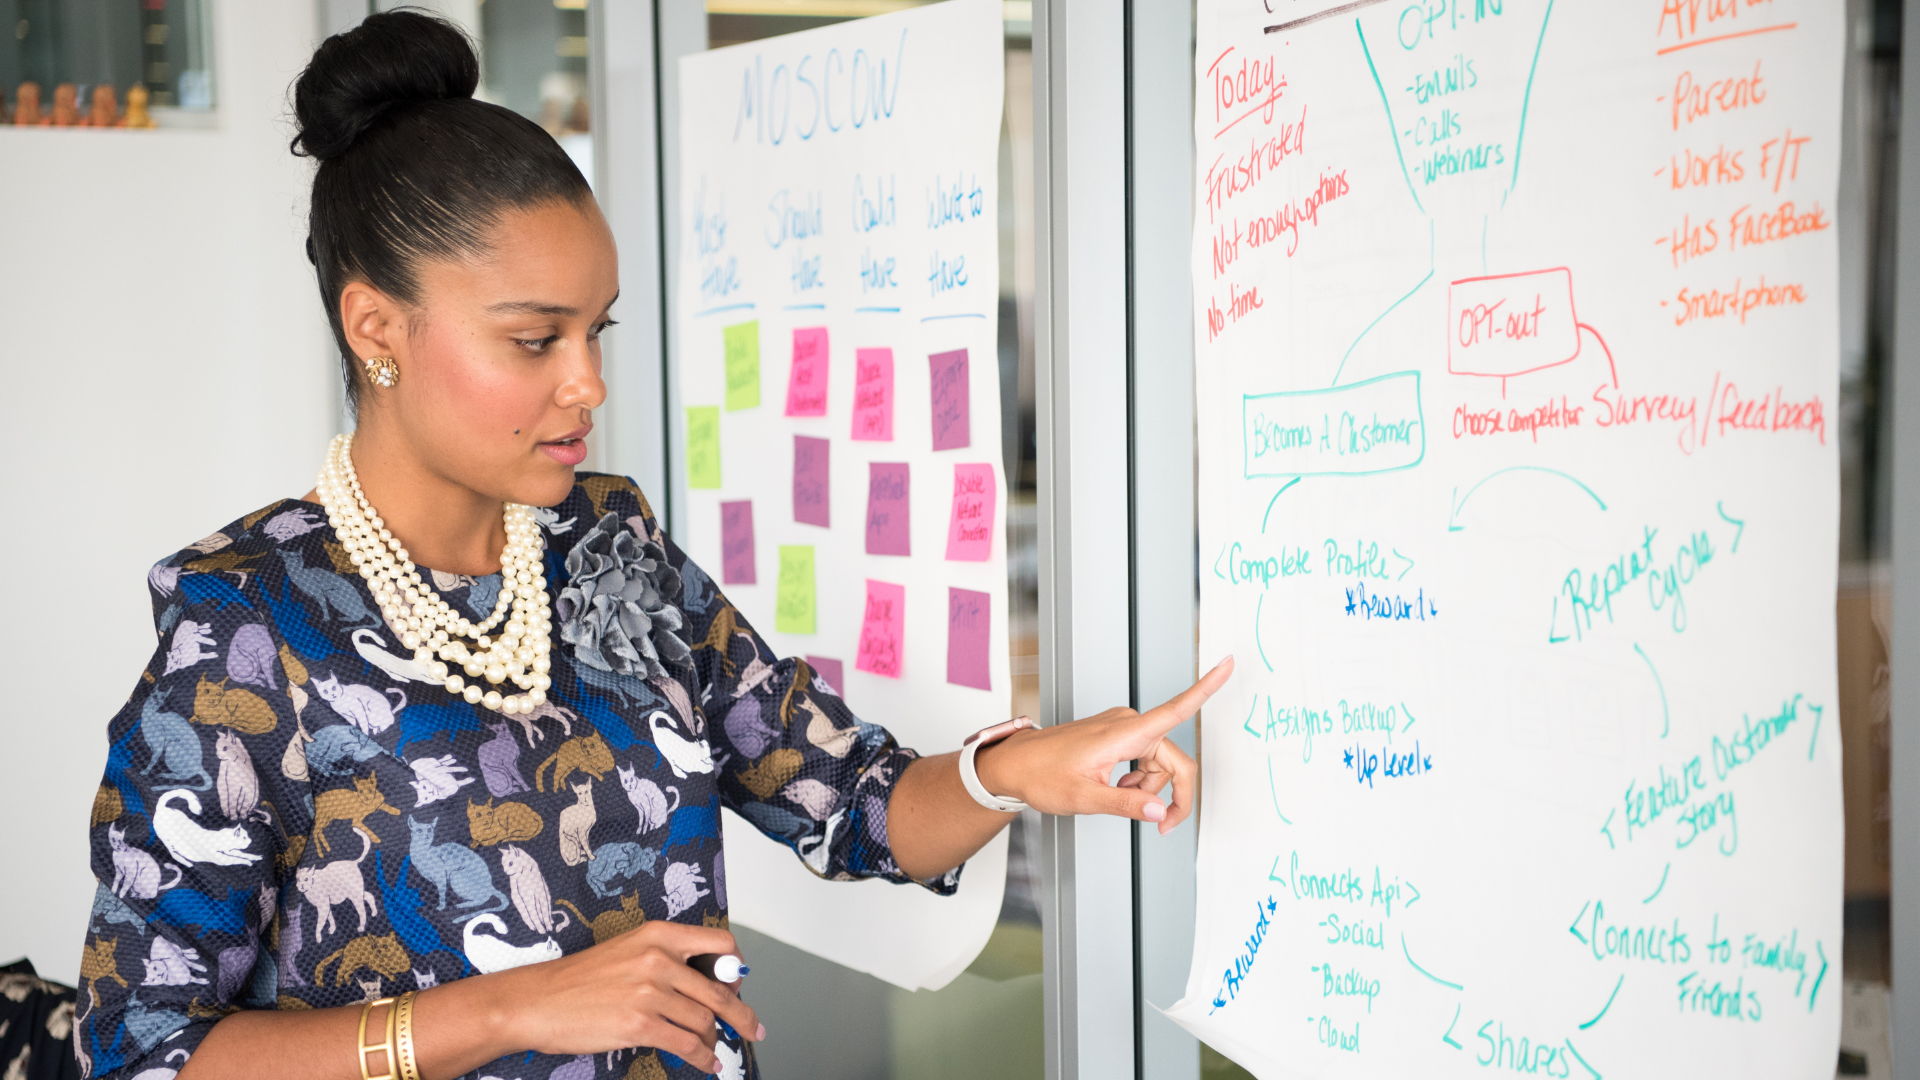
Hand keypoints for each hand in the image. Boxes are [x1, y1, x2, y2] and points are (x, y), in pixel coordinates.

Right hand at [500, 919, 762, 1073]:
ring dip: (715, 1040)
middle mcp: (659, 959)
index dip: (737, 969)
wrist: (537, 1001)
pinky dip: (703, 1058)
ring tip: (714, 1049)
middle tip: (752, 1027)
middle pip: (720, 989)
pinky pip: (688, 1044)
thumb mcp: (628, 951)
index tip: (739, 985)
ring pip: (705, 1020)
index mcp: (659, 935)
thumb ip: (667, 960)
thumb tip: (704, 984)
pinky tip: (706, 1064)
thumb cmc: (578, 980)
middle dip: (741, 1014)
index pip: (720, 945)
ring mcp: (650, 992)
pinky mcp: (641, 1025)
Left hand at [975, 656, 1232, 833]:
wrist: (1014, 765)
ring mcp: (1121, 728)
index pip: (1176, 708)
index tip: (1228, 664)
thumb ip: (1127, 805)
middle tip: (1163, 826)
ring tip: (1121, 801)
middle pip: (1174, 760)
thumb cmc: (1041, 774)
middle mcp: (1127, 724)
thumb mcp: (1085, 798)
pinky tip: (1117, 788)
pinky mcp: (1115, 735)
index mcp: (1124, 732)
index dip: (1206, 688)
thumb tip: (1161, 812)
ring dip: (1150, 788)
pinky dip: (1139, 779)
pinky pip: (1144, 759)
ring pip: (1159, 763)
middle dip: (1173, 794)